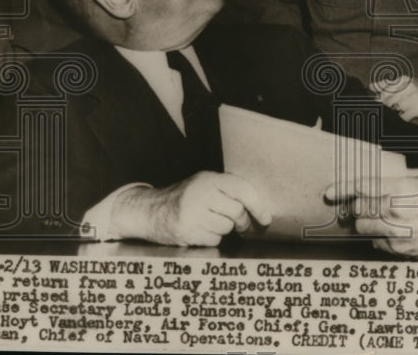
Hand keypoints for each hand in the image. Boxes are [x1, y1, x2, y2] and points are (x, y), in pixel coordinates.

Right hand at [110, 171, 272, 245]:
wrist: (150, 211)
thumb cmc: (185, 198)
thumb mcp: (205, 185)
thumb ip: (228, 191)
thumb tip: (261, 209)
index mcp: (208, 179)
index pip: (242, 189)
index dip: (258, 205)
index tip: (266, 219)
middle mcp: (200, 193)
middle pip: (237, 211)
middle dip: (243, 221)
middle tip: (242, 225)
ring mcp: (191, 213)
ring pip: (226, 227)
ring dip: (224, 229)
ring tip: (210, 223)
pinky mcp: (186, 231)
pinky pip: (214, 239)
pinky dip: (212, 238)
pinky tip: (200, 231)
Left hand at [325, 170, 417, 260]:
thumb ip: (401, 176)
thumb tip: (381, 178)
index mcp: (401, 187)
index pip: (361, 186)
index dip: (341, 188)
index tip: (330, 192)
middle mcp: (394, 208)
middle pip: (357, 207)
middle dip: (356, 205)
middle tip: (360, 205)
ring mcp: (394, 230)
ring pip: (362, 225)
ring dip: (365, 221)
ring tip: (379, 219)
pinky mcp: (397, 248)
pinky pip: (375, 242)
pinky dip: (378, 237)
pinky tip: (392, 232)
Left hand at [370, 75, 417, 124]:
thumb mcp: (406, 86)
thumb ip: (388, 86)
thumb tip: (371, 87)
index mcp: (404, 79)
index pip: (384, 87)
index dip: (381, 95)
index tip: (382, 98)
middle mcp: (408, 86)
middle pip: (386, 99)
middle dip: (389, 105)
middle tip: (398, 106)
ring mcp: (413, 96)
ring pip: (394, 108)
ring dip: (399, 111)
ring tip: (407, 108)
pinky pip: (403, 116)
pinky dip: (405, 118)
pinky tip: (412, 114)